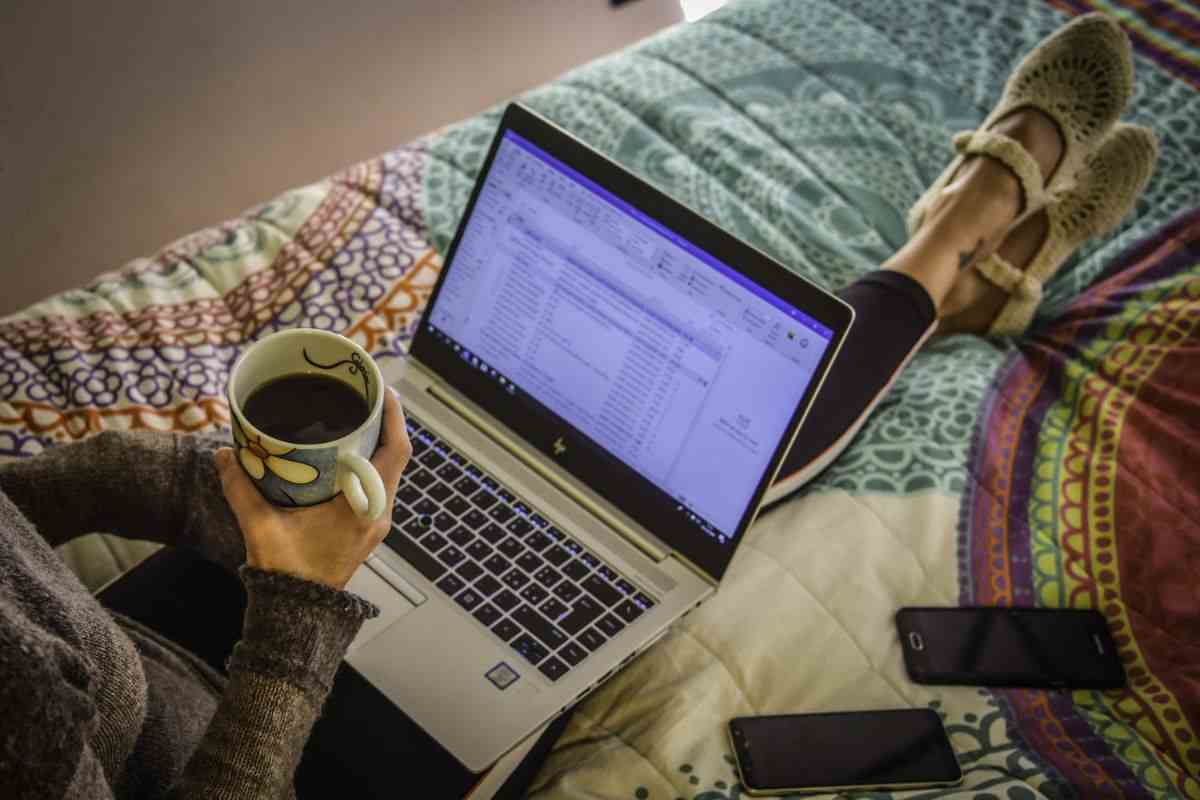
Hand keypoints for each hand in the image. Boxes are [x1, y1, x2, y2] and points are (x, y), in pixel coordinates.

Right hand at [215, 387, 410, 588]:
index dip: (394, 418)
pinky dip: (369, 464)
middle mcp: (378, 512)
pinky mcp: (367, 528)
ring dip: (379, 444)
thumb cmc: (286, 574)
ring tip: (359, 416)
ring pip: (389, 472)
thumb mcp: (260, 526)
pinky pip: (378, 486)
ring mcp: (375, 521)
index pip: (395, 452)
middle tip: (366, 394)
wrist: (297, 613)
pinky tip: (349, 453)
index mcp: (363, 508)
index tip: (383, 391)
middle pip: (396, 456)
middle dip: (385, 423)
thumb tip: (224, 453)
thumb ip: (240, 487)